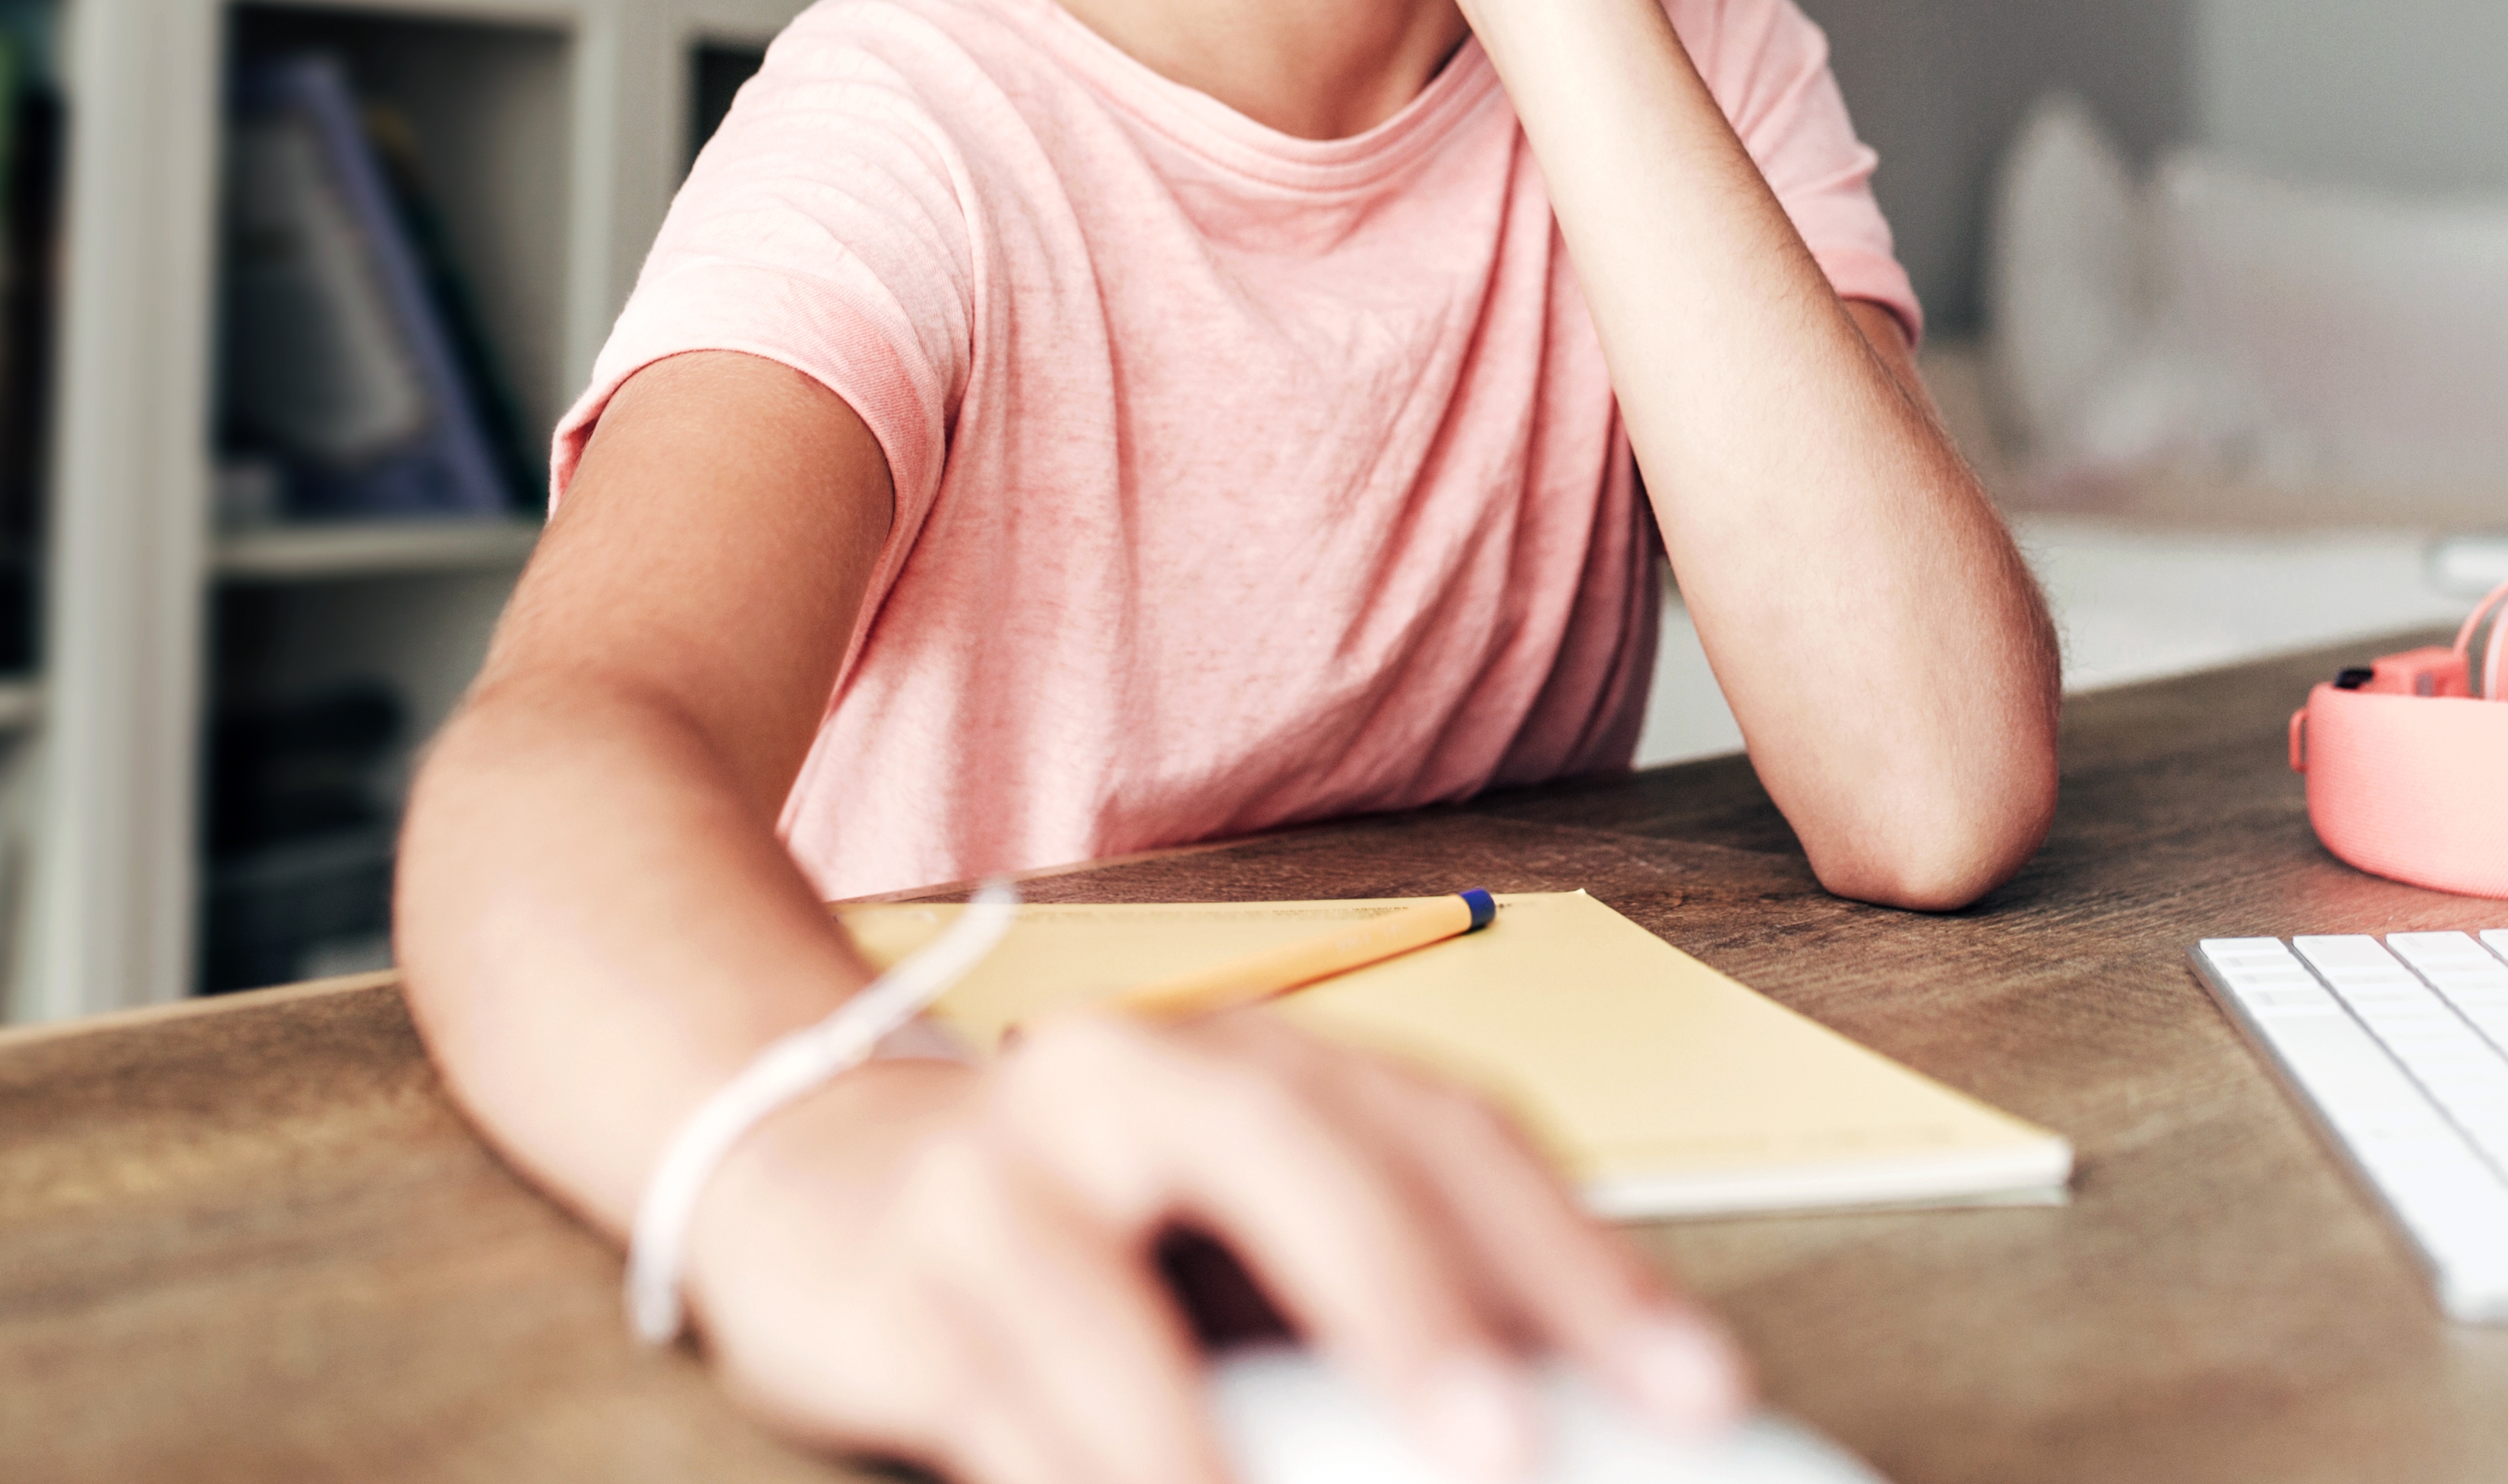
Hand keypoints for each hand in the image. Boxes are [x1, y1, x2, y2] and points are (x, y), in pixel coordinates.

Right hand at [681, 1007, 1749, 1483]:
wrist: (812, 1148)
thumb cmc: (1095, 1228)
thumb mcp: (1252, 1234)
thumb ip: (1381, 1306)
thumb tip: (1572, 1427)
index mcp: (1269, 1064)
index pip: (1455, 1139)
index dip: (1581, 1264)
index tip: (1695, 1391)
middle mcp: (1142, 1078)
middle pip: (1299, 1159)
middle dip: (1416, 1305)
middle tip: (1513, 1448)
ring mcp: (1002, 1171)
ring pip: (1102, 1282)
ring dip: (1197, 1426)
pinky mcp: (889, 1278)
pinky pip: (986, 1393)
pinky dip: (1076, 1469)